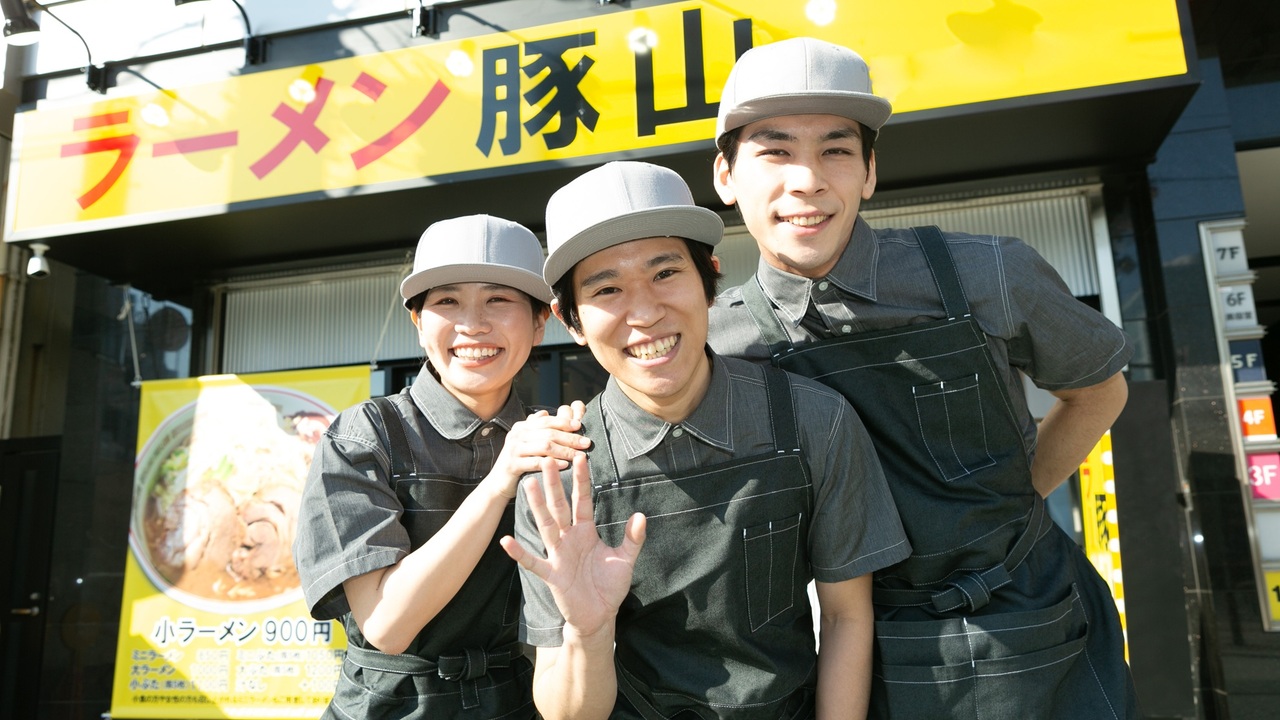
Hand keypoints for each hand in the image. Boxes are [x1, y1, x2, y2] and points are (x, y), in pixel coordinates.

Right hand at [489, 403, 590, 498]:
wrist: (499, 482)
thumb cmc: (518, 461)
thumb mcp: (525, 441)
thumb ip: (535, 427)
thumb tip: (545, 413)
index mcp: (522, 427)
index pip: (546, 421)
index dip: (564, 422)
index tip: (580, 426)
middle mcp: (517, 435)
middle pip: (548, 433)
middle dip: (570, 437)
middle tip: (586, 442)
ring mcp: (514, 449)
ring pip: (544, 447)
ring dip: (565, 451)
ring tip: (579, 455)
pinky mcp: (512, 464)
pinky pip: (536, 462)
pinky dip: (552, 463)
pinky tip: (565, 465)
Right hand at [501, 454, 644, 637]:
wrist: (599, 616)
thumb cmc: (609, 586)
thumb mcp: (625, 560)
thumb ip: (632, 538)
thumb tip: (641, 515)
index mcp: (586, 532)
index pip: (582, 501)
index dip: (582, 481)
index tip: (581, 458)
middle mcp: (569, 539)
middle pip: (560, 507)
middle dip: (555, 484)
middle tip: (548, 459)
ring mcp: (558, 555)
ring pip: (546, 526)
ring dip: (538, 507)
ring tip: (529, 485)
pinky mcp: (552, 575)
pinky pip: (533, 562)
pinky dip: (519, 553)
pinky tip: (506, 541)